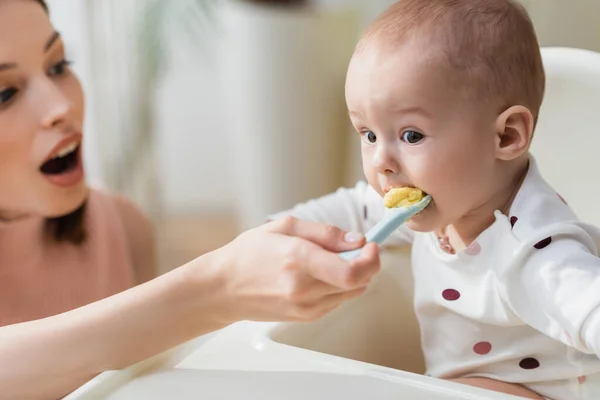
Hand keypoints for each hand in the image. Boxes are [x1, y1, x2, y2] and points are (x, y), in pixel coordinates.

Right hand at [208, 216, 379, 323]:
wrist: (224, 289)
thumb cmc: (248, 254)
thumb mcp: (283, 227)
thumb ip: (325, 233)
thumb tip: (357, 240)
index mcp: (299, 260)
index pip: (353, 271)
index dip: (372, 258)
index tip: (371, 245)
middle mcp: (305, 288)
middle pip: (359, 282)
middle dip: (365, 263)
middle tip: (353, 248)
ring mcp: (306, 307)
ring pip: (352, 292)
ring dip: (352, 275)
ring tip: (328, 260)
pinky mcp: (306, 317)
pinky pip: (338, 300)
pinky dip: (338, 286)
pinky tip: (317, 275)